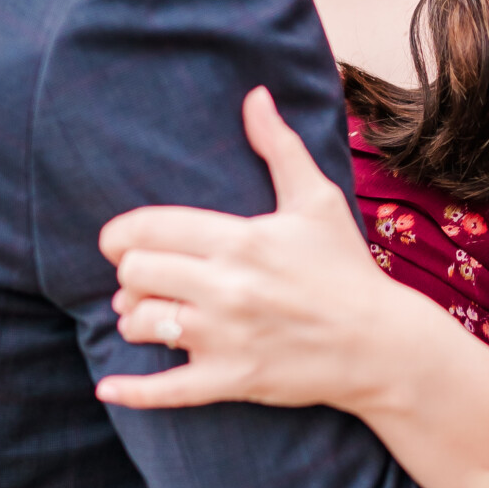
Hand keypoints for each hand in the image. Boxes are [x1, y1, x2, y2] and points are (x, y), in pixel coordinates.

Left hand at [96, 87, 398, 410]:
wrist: (381, 344)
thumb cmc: (345, 268)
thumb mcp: (316, 200)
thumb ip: (278, 146)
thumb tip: (255, 96)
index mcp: (241, 239)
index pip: (148, 230)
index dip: (120, 236)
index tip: (119, 242)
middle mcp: (227, 287)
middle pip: (135, 275)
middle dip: (131, 275)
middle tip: (146, 279)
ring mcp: (227, 338)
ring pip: (142, 324)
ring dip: (135, 320)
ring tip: (147, 316)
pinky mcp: (232, 381)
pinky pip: (166, 390)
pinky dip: (131, 391)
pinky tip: (108, 388)